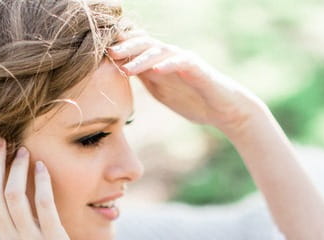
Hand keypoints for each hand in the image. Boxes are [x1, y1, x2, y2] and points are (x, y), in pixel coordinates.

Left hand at [109, 36, 264, 138]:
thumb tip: (123, 76)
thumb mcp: (162, 91)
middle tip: (108, 54)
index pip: (137, 50)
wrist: (223, 110)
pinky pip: (181, 63)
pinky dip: (168, 65)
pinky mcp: (197, 69)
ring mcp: (184, 60)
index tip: (100, 57)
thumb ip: (145, 81)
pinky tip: (156, 69)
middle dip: (126, 48)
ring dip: (142, 58)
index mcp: (159, 62)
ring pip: (160, 52)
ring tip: (127, 67)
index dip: (120, 51)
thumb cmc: (193, 101)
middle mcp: (170, 57)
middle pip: (145, 45)